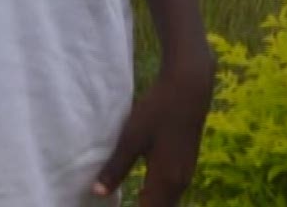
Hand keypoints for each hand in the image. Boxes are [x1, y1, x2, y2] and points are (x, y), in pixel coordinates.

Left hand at [92, 57, 216, 204]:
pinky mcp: (186, 165)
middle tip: (116, 204)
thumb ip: (116, 167)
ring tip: (130, 201)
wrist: (188, 90)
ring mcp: (185, 174)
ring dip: (150, 204)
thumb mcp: (132, 138)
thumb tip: (98, 193)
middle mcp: (179, 183)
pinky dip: (157, 197)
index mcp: (165, 180)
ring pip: (167, 201)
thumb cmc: (158, 112)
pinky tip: (143, 192)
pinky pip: (171, 191)